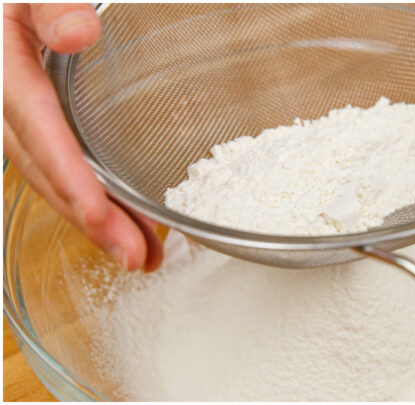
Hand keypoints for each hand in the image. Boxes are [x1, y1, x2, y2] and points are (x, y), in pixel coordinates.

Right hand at [4, 4, 161, 270]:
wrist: (6, 8)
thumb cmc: (18, 0)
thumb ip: (50, 6)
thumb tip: (79, 32)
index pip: (36, 128)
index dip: (68, 174)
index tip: (98, 213)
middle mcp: (1, 102)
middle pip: (44, 168)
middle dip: (90, 218)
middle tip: (137, 256)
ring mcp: (13, 118)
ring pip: (49, 177)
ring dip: (94, 220)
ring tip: (142, 255)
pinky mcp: (32, 124)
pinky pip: (55, 167)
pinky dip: (90, 199)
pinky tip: (123, 224)